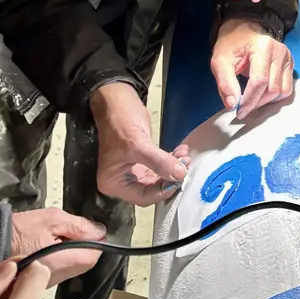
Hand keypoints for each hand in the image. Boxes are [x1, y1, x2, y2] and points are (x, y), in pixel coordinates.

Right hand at [9, 208, 106, 285]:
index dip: (96, 242)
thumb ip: (78, 225)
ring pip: (72, 266)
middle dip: (83, 247)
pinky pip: (59, 268)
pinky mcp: (40, 280)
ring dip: (70, 251)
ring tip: (54, 237)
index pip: (94, 257)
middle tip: (68, 231)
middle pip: (85, 263)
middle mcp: (58, 276)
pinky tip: (46, 245)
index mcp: (63, 262)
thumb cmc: (18, 231)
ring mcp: (49, 281)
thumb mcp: (52, 219)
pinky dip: (58, 257)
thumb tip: (99, 231)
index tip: (88, 231)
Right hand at [91, 83, 189, 206]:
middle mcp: (121, 180)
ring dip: (173, 168)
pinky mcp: (141, 159)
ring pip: (158, 177)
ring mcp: (132, 169)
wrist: (116, 101)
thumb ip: (159, 162)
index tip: (179, 179)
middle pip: (152, 189)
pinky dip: (171, 160)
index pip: (143, 197)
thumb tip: (180, 175)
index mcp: (114, 183)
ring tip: (185, 156)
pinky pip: (159, 166)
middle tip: (186, 165)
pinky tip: (181, 152)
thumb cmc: (119, 123)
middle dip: (170, 178)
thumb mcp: (138, 144)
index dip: (162, 191)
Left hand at [210, 21, 293, 118]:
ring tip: (252, 99)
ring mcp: (288, 58)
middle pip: (272, 89)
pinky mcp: (290, 64)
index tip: (239, 112)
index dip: (250, 100)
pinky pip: (287, 88)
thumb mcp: (220, 61)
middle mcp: (280, 52)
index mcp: (263, 47)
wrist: (243, 32)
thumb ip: (225, 83)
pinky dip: (275, 97)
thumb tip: (233, 105)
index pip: (260, 81)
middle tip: (243, 106)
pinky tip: (262, 94)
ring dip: (266, 101)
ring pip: (282, 91)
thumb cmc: (231, 46)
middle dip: (256, 102)